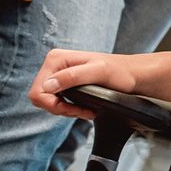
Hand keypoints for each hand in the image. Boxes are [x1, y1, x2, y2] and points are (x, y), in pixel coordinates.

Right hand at [27, 48, 142, 119]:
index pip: (38, 90)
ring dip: (67, 110)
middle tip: (82, 111)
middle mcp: (54, 65)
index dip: (53, 105)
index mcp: (56, 59)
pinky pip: (58, 102)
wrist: (132, 75)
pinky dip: (70, 108)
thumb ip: (73, 77)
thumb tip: (49, 85)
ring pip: (49, 102)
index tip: (74, 109)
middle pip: (40, 98)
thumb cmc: (120, 72)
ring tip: (87, 110)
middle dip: (60, 109)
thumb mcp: (99, 72)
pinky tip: (85, 109)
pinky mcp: (65, 83)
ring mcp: (59, 74)